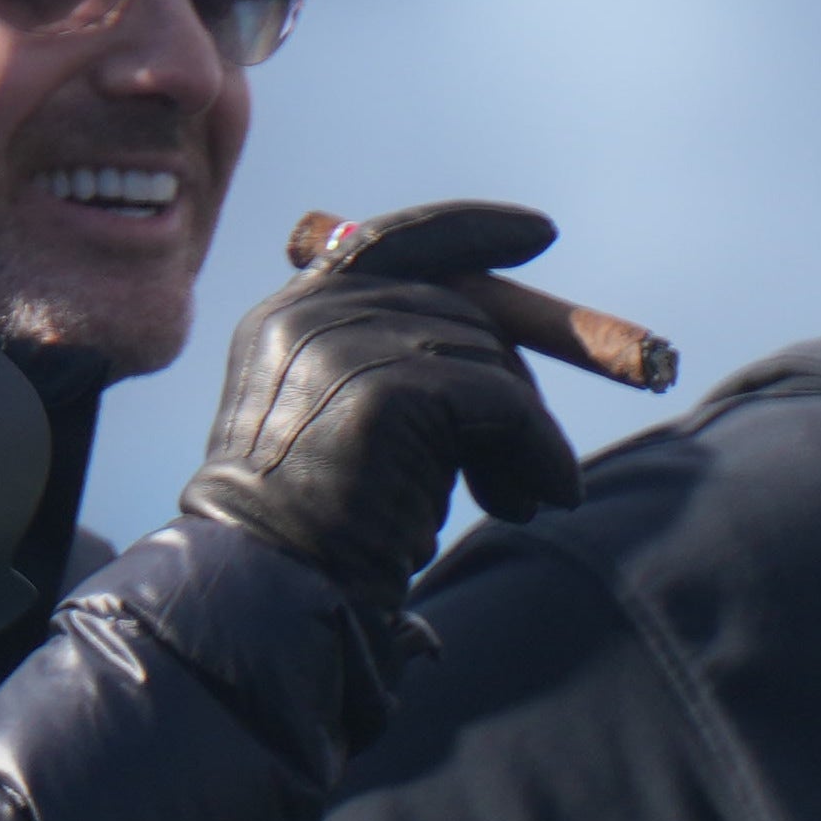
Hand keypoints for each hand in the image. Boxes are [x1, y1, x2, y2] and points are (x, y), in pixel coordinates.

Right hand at [170, 197, 587, 621]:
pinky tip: (548, 495)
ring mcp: (344, 348)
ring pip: (489, 357)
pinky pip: (503, 402)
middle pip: (460, 309)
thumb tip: (508, 338)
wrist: (272, 589)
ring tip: (522, 498)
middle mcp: (308, 318)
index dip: (470, 230)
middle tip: (534, 459)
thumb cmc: (318, 524)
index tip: (541, 232)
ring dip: (524, 431)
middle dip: (513, 383)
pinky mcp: (388, 390)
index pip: (390, 242)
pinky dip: (540, 448)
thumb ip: (402, 363)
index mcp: (287, 318)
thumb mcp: (350, 421)